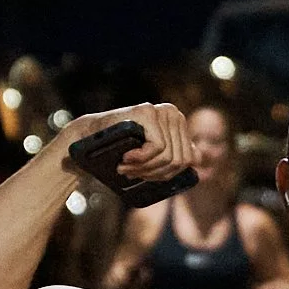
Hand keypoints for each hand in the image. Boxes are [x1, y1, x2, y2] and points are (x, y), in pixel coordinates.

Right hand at [61, 102, 192, 185]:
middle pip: (180, 160)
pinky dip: (141, 160)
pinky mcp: (148, 113)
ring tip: (125, 168)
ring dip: (145, 169)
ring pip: (169, 156)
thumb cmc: (119, 151)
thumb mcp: (152, 156)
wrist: (87, 140)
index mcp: (178, 123)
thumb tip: (201, 157)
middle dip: (155, 174)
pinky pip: (158, 148)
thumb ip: (175, 154)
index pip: (189, 159)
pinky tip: (125, 158)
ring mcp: (161, 111)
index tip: (146, 177)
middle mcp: (173, 113)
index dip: (168, 175)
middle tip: (131, 174)